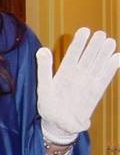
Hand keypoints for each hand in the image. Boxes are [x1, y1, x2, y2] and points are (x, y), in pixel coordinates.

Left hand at [37, 27, 119, 143]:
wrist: (58, 125)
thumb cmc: (48, 106)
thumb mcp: (43, 86)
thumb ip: (44, 69)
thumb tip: (42, 49)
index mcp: (64, 72)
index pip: (72, 54)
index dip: (79, 43)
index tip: (85, 30)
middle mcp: (78, 75)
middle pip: (88, 58)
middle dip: (94, 46)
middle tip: (101, 34)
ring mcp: (87, 83)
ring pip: (97, 66)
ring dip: (104, 54)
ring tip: (110, 42)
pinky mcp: (95, 93)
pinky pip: (103, 79)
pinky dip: (110, 69)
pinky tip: (116, 58)